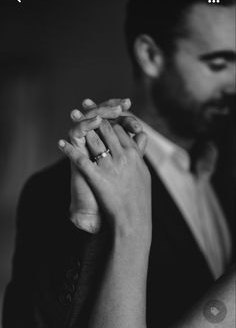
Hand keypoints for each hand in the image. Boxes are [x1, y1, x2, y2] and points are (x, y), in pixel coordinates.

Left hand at [59, 119, 151, 239]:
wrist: (133, 221)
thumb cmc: (139, 199)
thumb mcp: (143, 173)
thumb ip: (139, 154)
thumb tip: (138, 139)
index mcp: (134, 154)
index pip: (119, 129)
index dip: (108, 123)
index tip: (99, 122)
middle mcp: (123, 156)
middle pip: (106, 129)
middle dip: (94, 122)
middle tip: (84, 117)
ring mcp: (109, 166)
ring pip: (93, 139)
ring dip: (83, 131)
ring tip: (74, 127)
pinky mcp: (97, 176)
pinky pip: (80, 158)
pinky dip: (69, 150)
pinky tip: (61, 144)